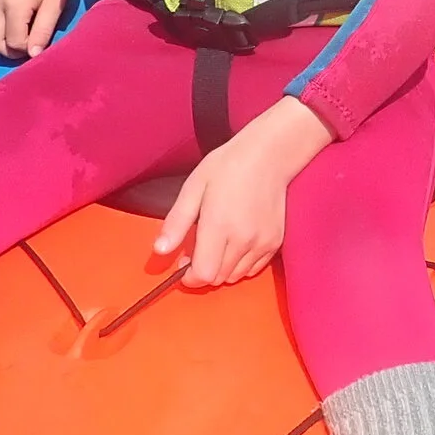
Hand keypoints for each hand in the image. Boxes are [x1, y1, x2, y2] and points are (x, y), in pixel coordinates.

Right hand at [0, 0, 74, 57]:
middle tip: (29, 47)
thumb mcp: (55, 3)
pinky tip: (13, 26)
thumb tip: (34, 55)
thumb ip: (43, 29)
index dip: (28, 49)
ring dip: (2, 41)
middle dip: (11, 51)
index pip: (14, 43)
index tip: (41, 43)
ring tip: (21, 38)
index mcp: (14, 5)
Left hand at [153, 96, 335, 289]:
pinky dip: (240, 264)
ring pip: (235, 276)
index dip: (189, 277)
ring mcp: (262, 243)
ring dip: (222, 268)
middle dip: (203, 271)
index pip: (203, 274)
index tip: (183, 265)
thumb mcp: (193, 187)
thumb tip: (159, 250)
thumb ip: (176, 222)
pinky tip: (236, 242)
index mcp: (219, 225)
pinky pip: (253, 269)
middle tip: (197, 248)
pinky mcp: (275, 242)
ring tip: (217, 243)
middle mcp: (243, 240)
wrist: (269, 156)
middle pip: (218, 278)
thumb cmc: (228, 166)